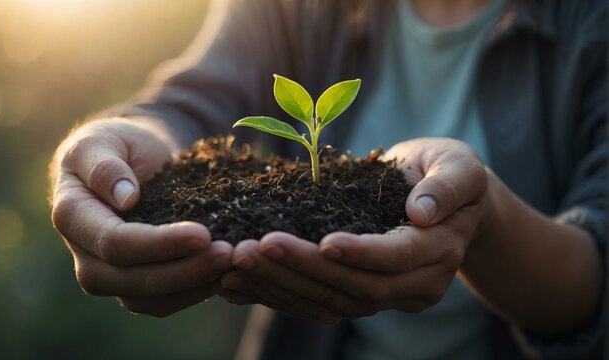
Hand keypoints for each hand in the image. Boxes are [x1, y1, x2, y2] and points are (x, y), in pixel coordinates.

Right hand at [50, 117, 232, 316]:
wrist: (130, 162)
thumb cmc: (116, 146)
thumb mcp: (103, 140)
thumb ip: (104, 165)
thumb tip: (124, 197)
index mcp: (72, 217)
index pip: (114, 243)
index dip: (159, 244)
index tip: (202, 234)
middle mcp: (85, 254)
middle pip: (130, 281)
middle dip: (182, 271)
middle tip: (226, 255)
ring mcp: (109, 274)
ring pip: (147, 300)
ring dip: (192, 286)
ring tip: (231, 265)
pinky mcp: (135, 284)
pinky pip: (162, 302)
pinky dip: (194, 293)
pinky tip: (224, 275)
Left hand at [218, 138, 487, 322]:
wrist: (446, 201)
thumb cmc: (449, 172)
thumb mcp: (459, 166)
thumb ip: (447, 186)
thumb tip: (421, 212)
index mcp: (439, 251)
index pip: (396, 259)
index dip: (360, 253)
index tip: (322, 241)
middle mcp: (416, 285)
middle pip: (357, 288)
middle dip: (303, 270)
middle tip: (255, 248)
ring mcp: (389, 296)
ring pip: (332, 303)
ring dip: (283, 286)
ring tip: (238, 265)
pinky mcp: (362, 295)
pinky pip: (319, 303)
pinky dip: (280, 294)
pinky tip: (242, 284)